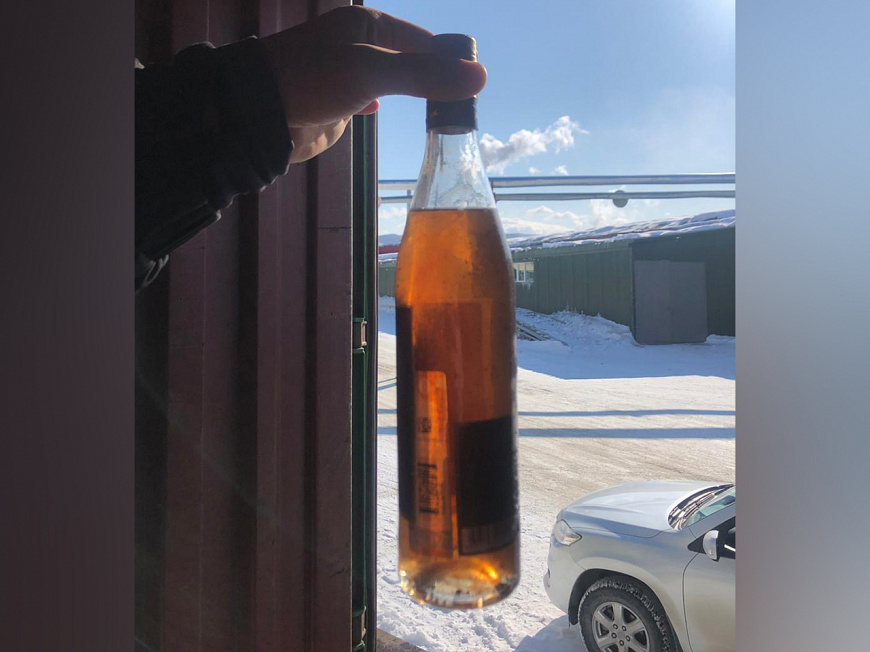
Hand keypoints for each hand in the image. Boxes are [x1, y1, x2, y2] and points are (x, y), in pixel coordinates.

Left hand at [261, 6, 486, 163]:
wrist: (257, 115)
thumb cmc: (311, 79)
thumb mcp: (372, 72)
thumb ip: (423, 75)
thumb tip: (479, 76)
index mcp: (365, 25)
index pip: (421, 39)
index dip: (448, 58)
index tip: (472, 81)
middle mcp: (357, 46)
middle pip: (408, 60)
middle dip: (432, 77)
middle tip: (460, 103)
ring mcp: (345, 75)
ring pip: (390, 81)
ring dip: (410, 92)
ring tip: (439, 111)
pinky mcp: (335, 103)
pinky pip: (368, 99)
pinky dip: (382, 104)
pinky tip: (384, 112)